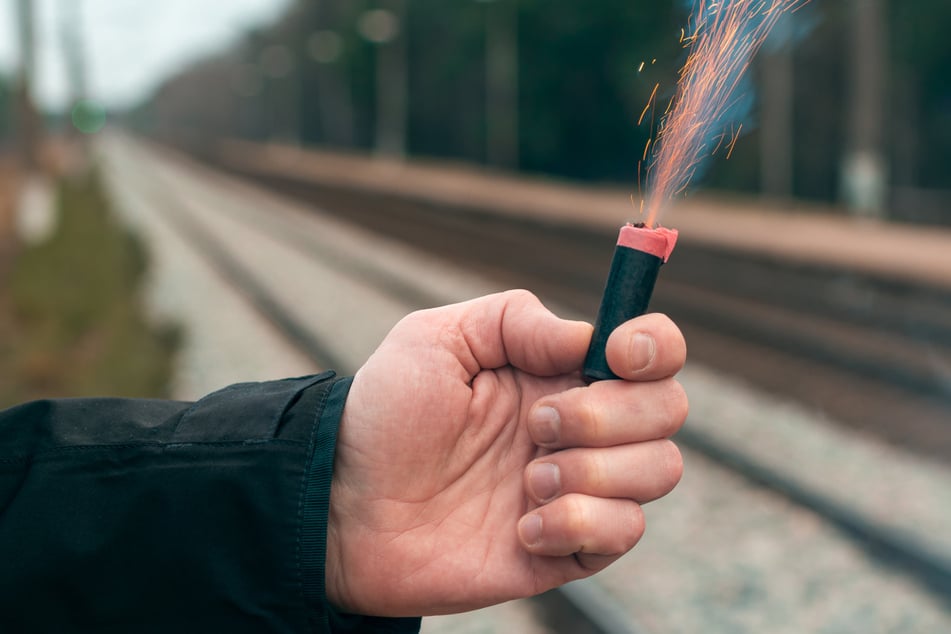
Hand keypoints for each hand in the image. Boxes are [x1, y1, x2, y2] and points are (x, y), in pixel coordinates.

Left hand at [327, 290, 686, 616]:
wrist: (345, 506)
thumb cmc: (385, 416)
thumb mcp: (436, 339)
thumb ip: (515, 320)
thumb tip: (590, 337)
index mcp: (558, 372)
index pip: (652, 351)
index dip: (655, 347)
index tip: (615, 356)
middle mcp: (581, 426)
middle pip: (668, 409)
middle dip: (609, 415)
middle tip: (535, 425)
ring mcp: (579, 487)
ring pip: (659, 471)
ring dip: (593, 472)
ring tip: (523, 481)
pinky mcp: (568, 547)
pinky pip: (623, 533)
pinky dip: (578, 525)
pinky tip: (521, 527)